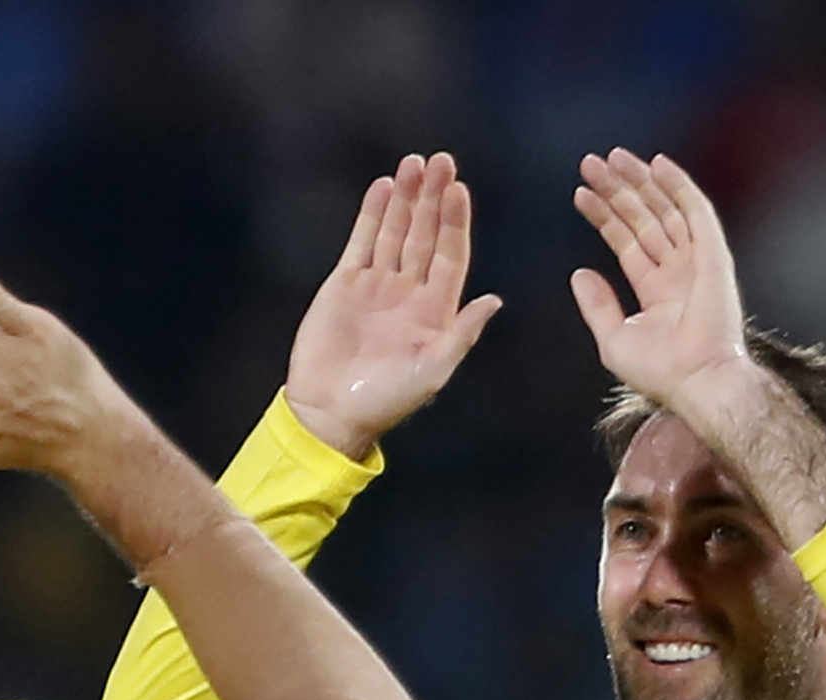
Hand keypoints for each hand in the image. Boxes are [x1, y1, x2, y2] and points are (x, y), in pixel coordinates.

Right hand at [284, 152, 501, 460]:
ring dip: (406, 198)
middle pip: (425, 234)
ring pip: (395, 231)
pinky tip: (383, 187)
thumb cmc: (386, 400)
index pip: (451, 255)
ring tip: (413, 163)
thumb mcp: (433, 371)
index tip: (458, 189)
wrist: (331, 412)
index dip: (454, 222)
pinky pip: (361, 241)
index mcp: (435, 310)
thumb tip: (494, 300)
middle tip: (441, 161)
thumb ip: (462, 334)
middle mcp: (409, 291)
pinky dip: (372, 214)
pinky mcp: (345, 283)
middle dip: (433, 198)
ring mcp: (377, 285)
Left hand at [568, 149, 751, 405]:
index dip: (604, 216)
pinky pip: (695, 210)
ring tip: (612, 157)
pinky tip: (656, 164)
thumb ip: (598, 305)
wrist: (695, 380)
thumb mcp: (614, 338)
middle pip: (643, 218)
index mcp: (657, 290)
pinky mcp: (712, 254)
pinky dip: (678, 185)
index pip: (627, 241)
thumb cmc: (658, 372)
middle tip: (590, 163)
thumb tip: (579, 273)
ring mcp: (697, 260)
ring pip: (666, 208)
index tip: (580, 193)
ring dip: (641, 181)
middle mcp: (678, 271)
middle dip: (617, 190)